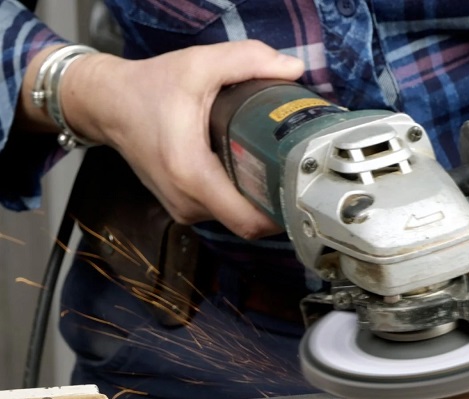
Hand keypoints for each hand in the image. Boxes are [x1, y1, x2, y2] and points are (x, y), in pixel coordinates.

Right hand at [62, 40, 304, 238]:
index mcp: (192, 175)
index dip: (282, 213)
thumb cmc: (148, 89)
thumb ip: (248, 60)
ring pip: (237, 216)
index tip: (305, 190)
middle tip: (300, 169)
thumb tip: (293, 69)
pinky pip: (223, 209)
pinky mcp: (182, 205)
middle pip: (249, 221)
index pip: (249, 222)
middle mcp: (187, 201)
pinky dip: (241, 194)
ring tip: (278, 166)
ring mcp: (183, 208)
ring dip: (259, 197)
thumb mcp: (199, 65)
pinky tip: (253, 168)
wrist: (106, 103)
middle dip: (278, 199)